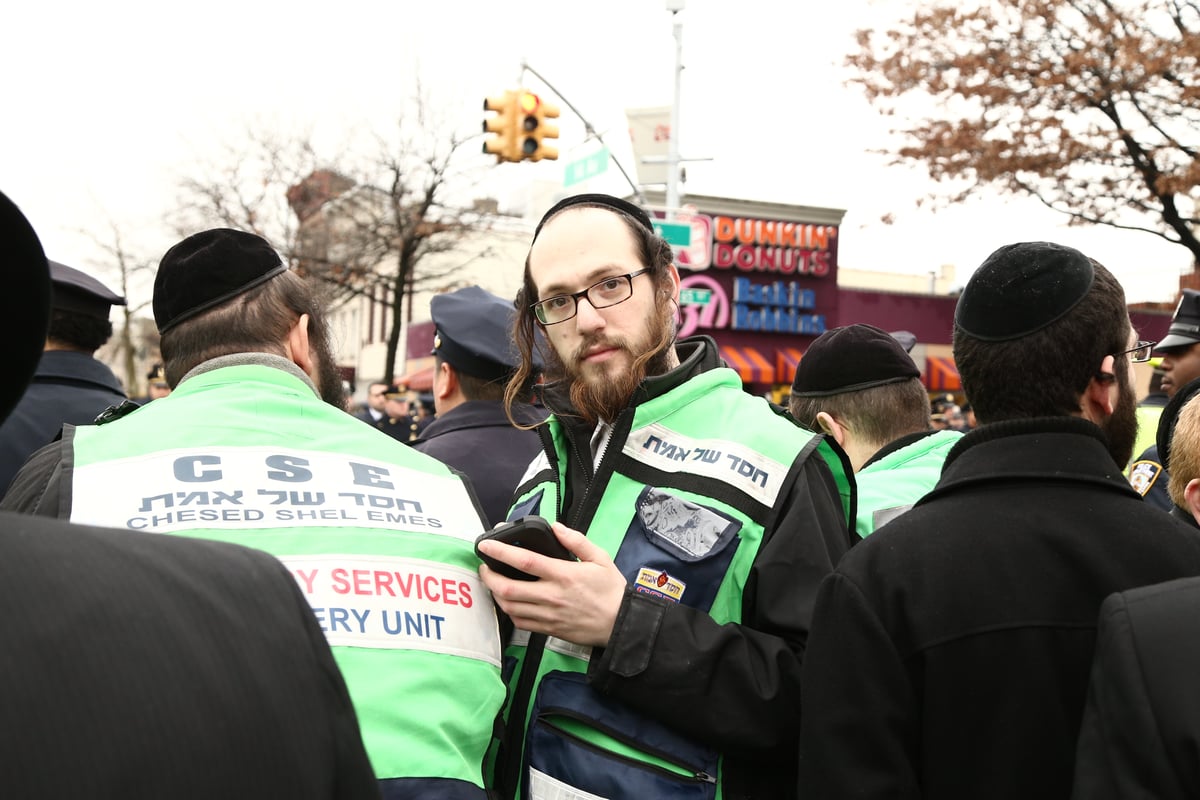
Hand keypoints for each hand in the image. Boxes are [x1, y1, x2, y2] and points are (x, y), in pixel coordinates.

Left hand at [478, 521, 627, 646]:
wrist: (620, 623)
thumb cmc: (611, 590)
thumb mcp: (600, 558)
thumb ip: (577, 540)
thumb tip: (556, 527)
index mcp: (563, 575)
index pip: (525, 561)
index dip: (501, 552)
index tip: (486, 545)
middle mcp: (551, 596)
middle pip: (508, 588)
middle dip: (489, 577)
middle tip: (485, 567)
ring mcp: (548, 615)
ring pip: (509, 607)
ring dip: (496, 594)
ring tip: (494, 583)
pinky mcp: (548, 629)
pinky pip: (520, 622)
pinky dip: (509, 611)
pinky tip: (509, 602)